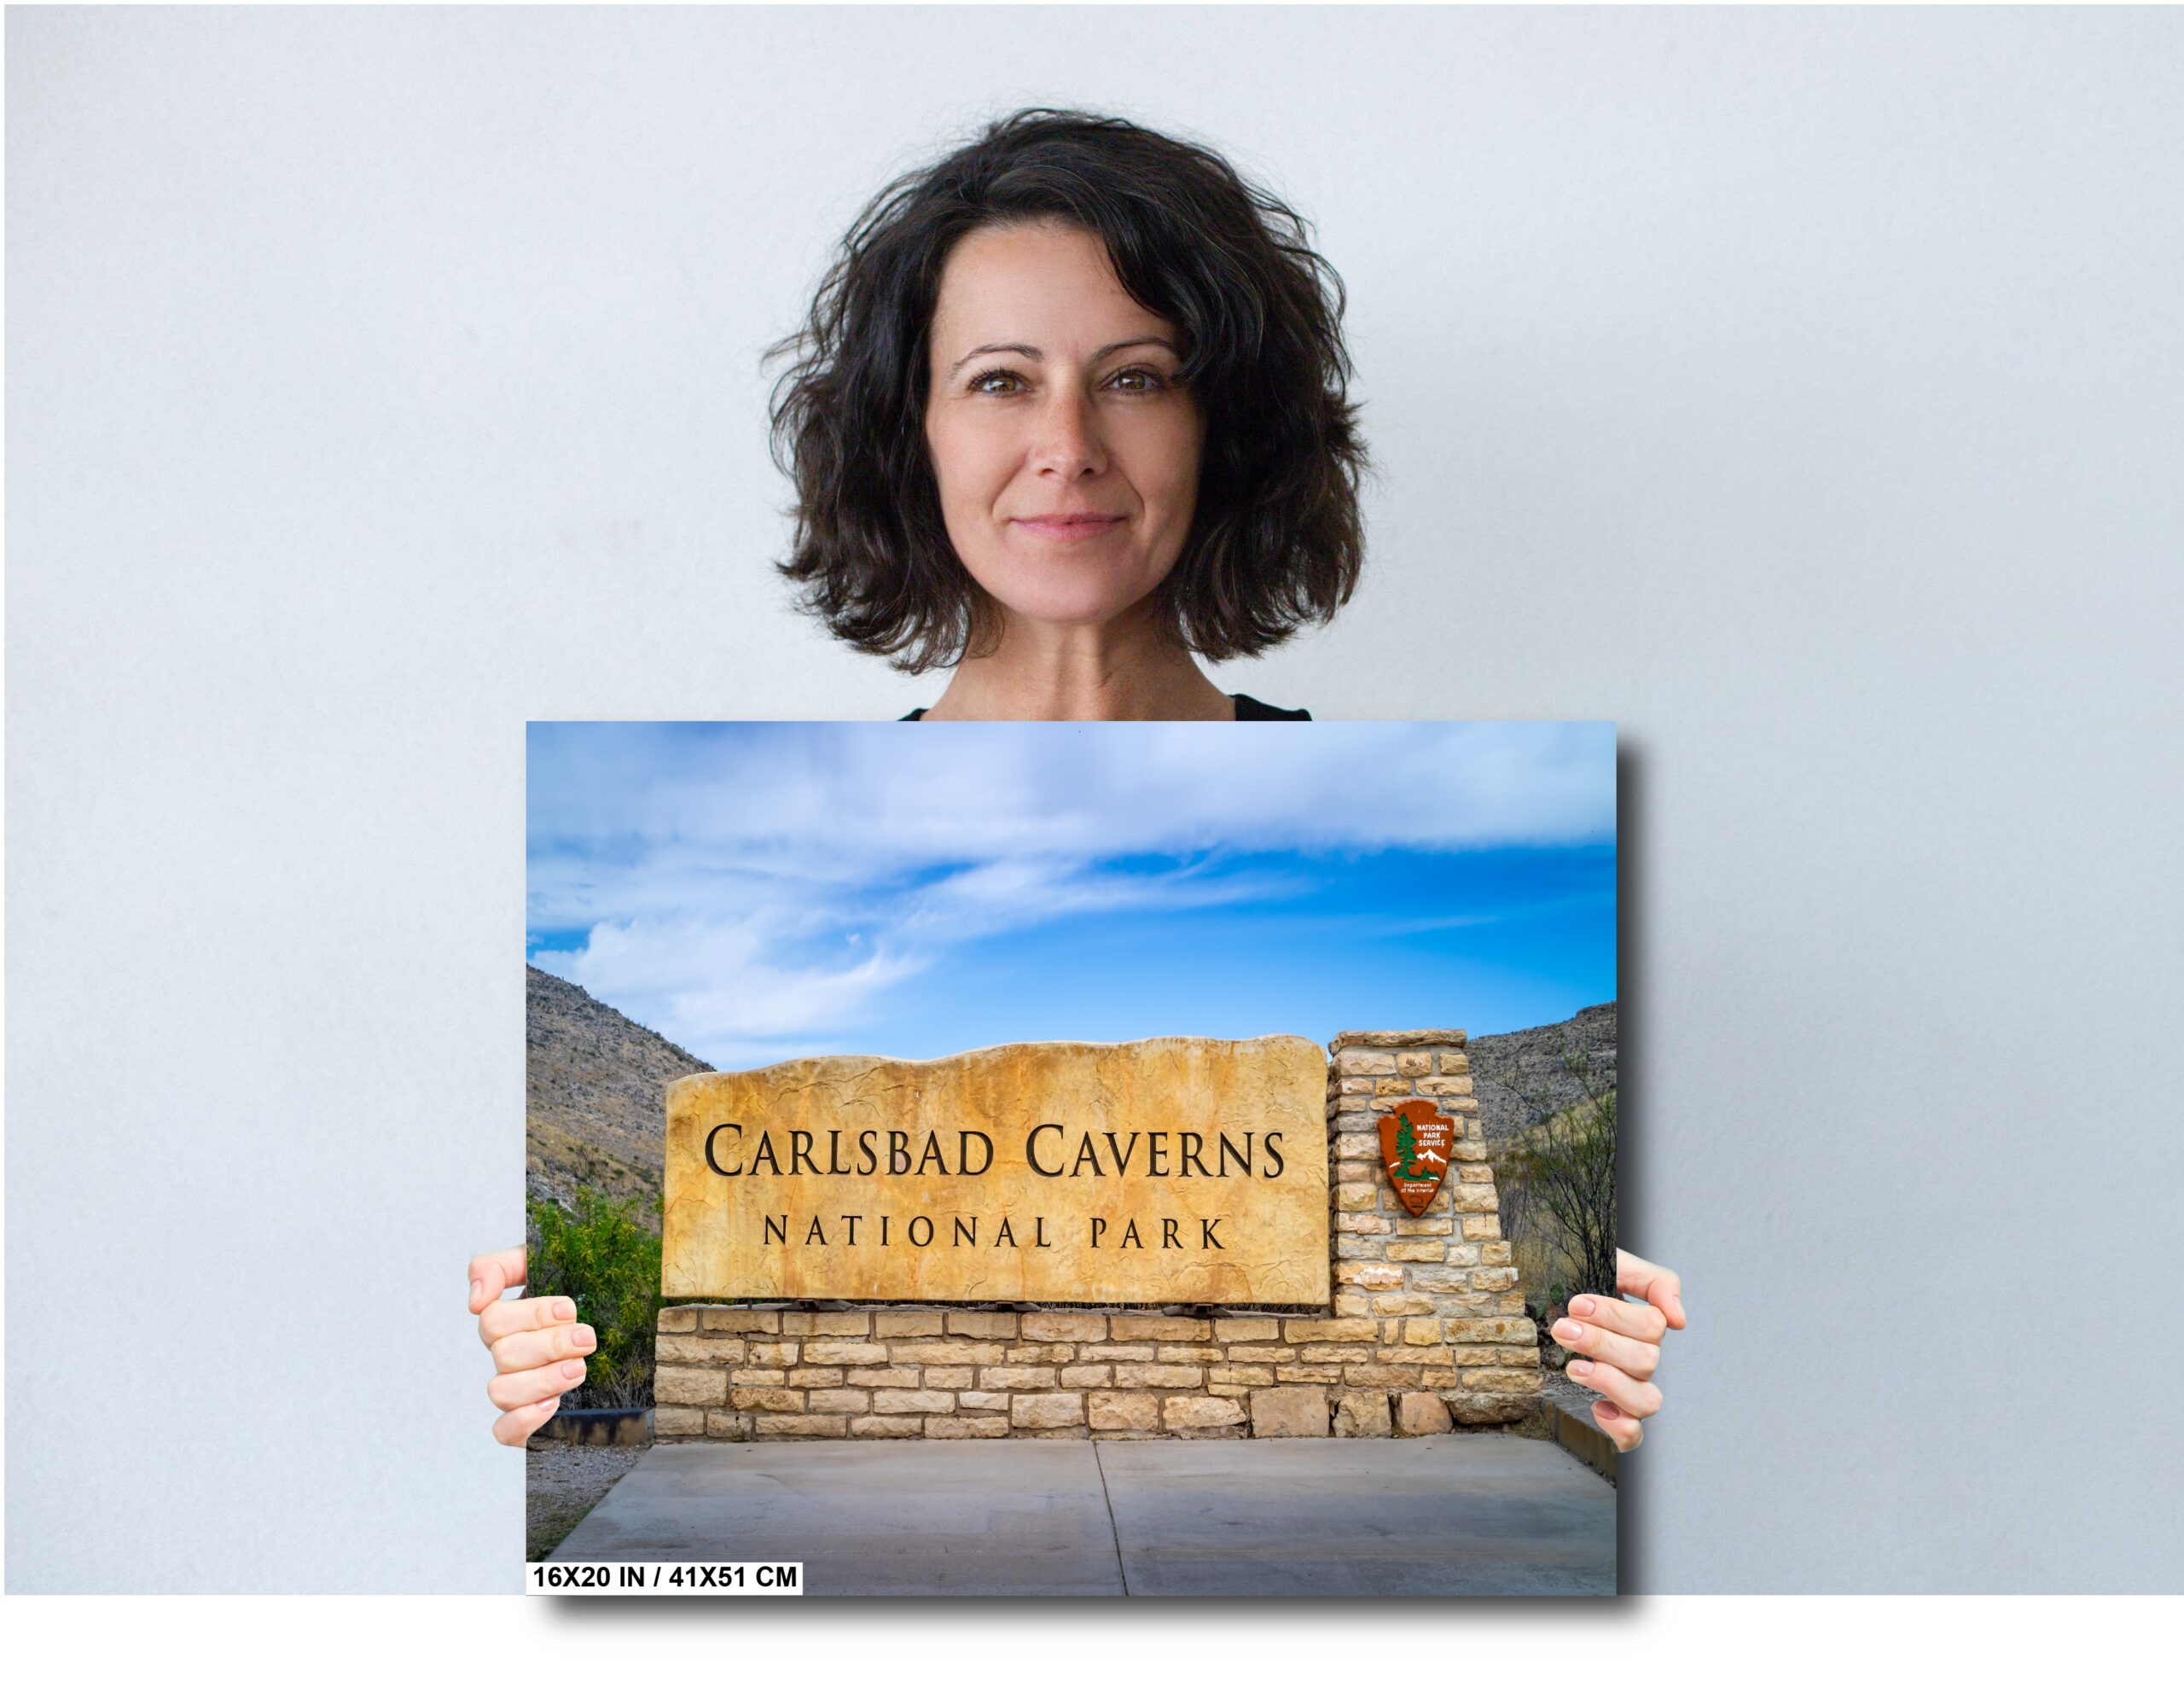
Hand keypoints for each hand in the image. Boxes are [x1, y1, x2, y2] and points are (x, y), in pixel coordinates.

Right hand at [468, 1246, 595, 1446]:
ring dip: (543, 1380)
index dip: (531, 1315)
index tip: (570, 1309)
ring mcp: (517, 1388)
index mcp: (510, 1320)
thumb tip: (475, 1300)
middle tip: (587, 1339)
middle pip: (503, 1354)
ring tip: (580, 1369)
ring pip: (501, 1392)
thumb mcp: (549, 1262)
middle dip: (549, 1345)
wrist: (628, 1326)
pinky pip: (504, 1432)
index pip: (492, 1319)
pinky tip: (553, 1404)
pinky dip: (523, 1420)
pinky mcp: (528, 1421)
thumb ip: (501, 1267)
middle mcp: (509, 1355)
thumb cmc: (587, 1292)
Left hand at [1552, 1248, 1684, 1453]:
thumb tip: (1679, 1319)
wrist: (1547, 1291)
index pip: (1652, 1327)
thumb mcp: (1616, 1264)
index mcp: (1645, 1326)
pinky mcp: (1613, 1413)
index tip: (1577, 1304)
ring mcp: (1630, 1388)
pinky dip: (1621, 1428)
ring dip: (1609, 1383)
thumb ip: (1655, 1281)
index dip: (1615, 1316)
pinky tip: (1597, 1408)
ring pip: (1647, 1401)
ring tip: (1574, 1368)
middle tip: (1563, 1329)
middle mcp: (1642, 1359)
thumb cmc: (1582, 1279)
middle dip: (1600, 1344)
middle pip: (1645, 1362)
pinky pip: (1633, 1436)